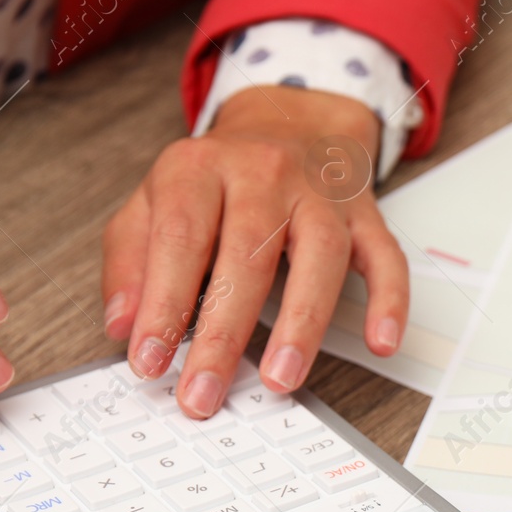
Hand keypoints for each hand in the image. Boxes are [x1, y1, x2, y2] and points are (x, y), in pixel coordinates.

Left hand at [101, 86, 407, 416]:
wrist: (289, 118)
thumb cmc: (218, 176)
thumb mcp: (154, 200)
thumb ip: (130, 259)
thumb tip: (122, 326)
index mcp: (200, 168)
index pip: (181, 237)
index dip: (163, 303)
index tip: (149, 362)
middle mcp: (264, 173)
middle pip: (247, 253)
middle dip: (223, 333)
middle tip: (203, 393)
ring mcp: (321, 194)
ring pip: (319, 256)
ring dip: (301, 323)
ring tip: (280, 380)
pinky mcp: (364, 214)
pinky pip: (385, 256)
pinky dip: (389, 300)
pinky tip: (381, 342)